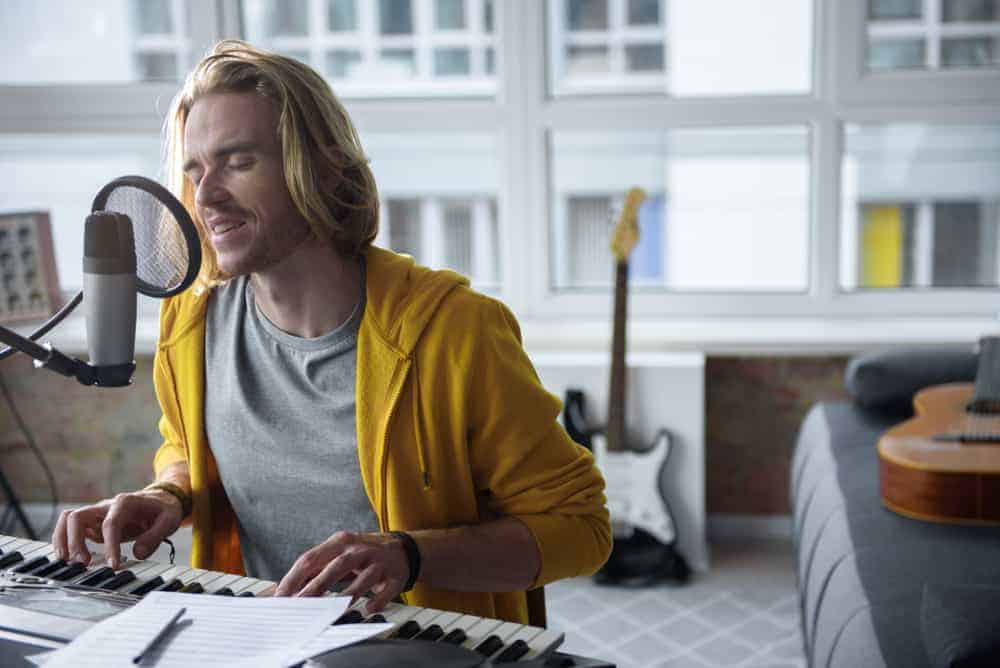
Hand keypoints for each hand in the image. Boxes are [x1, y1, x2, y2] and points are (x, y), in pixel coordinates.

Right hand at [51, 490, 184, 569]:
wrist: (161, 499)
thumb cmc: (163, 509)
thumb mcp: (169, 521)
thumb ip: (155, 536)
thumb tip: (138, 554)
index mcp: (126, 503)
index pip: (111, 523)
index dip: (110, 545)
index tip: (114, 566)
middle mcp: (107, 506)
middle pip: (78, 517)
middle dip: (75, 541)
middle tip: (84, 563)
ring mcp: (97, 513)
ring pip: (68, 519)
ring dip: (63, 540)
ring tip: (67, 561)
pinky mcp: (93, 523)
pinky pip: (71, 527)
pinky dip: (64, 540)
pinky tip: (67, 557)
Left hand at [275, 531, 410, 611]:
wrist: (400, 551)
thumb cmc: (360, 555)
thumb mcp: (336, 554)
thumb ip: (312, 569)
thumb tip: (282, 590)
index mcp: (340, 542)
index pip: (312, 558)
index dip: (294, 577)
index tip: (281, 596)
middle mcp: (359, 549)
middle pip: (336, 566)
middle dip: (317, 587)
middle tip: (301, 605)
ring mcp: (378, 562)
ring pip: (362, 578)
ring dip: (348, 594)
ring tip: (333, 610)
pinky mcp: (394, 576)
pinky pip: (386, 590)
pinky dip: (377, 601)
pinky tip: (369, 609)